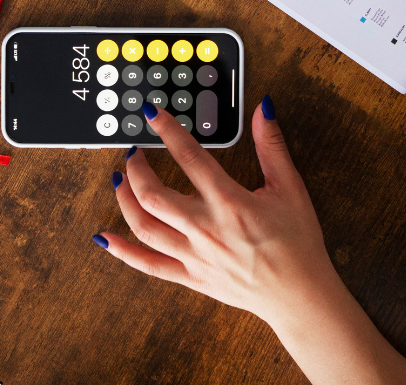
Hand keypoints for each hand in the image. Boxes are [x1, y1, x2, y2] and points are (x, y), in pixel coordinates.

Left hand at [94, 96, 338, 325]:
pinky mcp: (190, 276)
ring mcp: (193, 255)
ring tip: (119, 180)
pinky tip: (104, 237)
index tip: (152, 113)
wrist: (300, 294)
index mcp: (229, 201)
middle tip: (134, 152)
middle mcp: (205, 227)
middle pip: (153, 193)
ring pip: (143, 226)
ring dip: (124, 200)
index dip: (167, 130)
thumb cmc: (298, 242)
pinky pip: (148, 265)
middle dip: (136, 167)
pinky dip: (123, 251)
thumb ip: (271, 146)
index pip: (189, 157)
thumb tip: (262, 110)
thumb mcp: (290, 187)